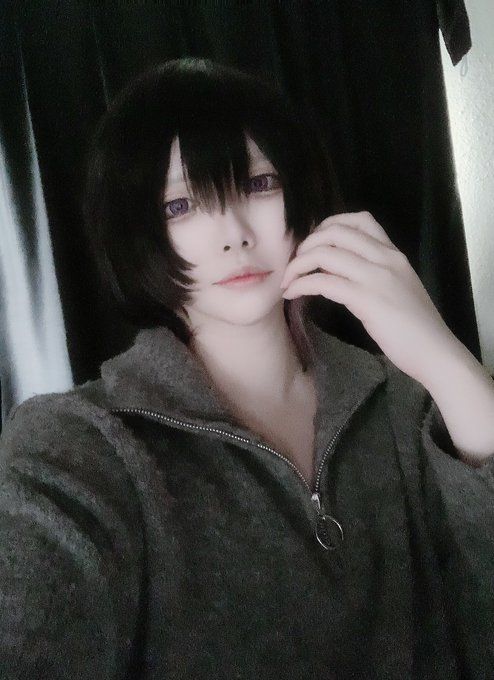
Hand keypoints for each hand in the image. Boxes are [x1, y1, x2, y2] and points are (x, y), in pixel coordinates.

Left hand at [280, 211, 460, 385]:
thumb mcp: (399, 287)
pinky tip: (293, 293)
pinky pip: (323, 282)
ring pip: (325, 253)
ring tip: (288, 280)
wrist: (436, 352)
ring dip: (298, 265)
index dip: (329, 224)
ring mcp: (376, 277)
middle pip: (335, 232)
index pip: (360, 218)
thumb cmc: (416, 328)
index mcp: (394, 254)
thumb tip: (343, 270)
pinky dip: (302, 284)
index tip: (314, 243)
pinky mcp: (366, 300)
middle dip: (307, 243)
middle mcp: (386, 258)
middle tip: (295, 263)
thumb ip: (377, 272)